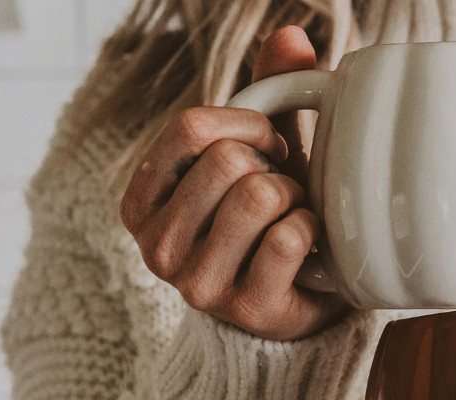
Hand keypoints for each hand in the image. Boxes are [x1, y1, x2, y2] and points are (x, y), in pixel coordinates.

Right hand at [118, 26, 347, 340]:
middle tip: (282, 189)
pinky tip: (307, 249)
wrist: (294, 306)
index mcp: (142, 200)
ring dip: (294, 198)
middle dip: (272, 165)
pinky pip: (288, 237)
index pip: (190, 128)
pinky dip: (312, 232)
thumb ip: (269, 94)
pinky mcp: (245, 308)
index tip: (266, 145)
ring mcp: (197, 284)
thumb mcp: (258, 155)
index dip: (245, 124)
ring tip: (292, 217)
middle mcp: (156, 246)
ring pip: (258, 196)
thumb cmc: (267, 221)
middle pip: (227, 161)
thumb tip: (292, 35)